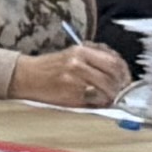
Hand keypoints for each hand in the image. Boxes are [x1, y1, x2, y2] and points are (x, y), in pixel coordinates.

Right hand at [9, 44, 130, 108]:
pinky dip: (100, 101)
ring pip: (107, 87)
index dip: (124, 71)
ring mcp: (74, 78)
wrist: (26, 76)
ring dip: (112, 95)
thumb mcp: (71, 54)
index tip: (126, 79)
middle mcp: (78, 62)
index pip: (113, 60)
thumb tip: (118, 72)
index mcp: (80, 50)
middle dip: (121, 84)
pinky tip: (97, 101)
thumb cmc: (49, 68)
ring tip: (109, 98)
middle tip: (122, 91)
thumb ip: (94, 59)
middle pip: (113, 72)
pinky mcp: (70, 93)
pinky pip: (95, 99)